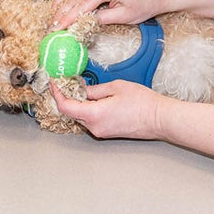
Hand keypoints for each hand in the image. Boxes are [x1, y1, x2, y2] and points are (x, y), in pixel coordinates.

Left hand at [50, 79, 164, 139]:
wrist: (158, 118)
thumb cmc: (142, 103)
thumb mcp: (117, 87)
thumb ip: (95, 89)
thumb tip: (82, 90)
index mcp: (94, 114)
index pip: (66, 106)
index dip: (57, 94)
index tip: (54, 83)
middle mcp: (94, 127)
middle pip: (72, 112)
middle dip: (68, 97)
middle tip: (68, 82)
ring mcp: (101, 131)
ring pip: (82, 116)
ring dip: (79, 103)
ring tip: (83, 87)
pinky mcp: (107, 132)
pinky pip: (91, 120)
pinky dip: (89, 109)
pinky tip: (95, 98)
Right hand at [52, 0, 160, 28]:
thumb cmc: (144, 4)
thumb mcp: (124, 16)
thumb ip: (102, 19)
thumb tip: (84, 23)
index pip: (81, 5)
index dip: (67, 19)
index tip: (56, 30)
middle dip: (61, 13)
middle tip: (50, 28)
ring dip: (61, 3)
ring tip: (52, 18)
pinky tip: (61, 4)